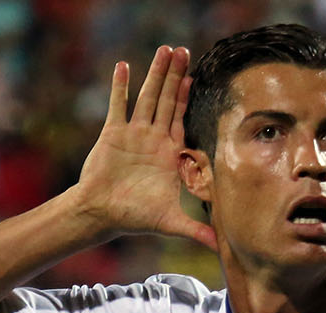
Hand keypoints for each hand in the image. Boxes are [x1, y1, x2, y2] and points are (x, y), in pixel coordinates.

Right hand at [72, 46, 216, 248]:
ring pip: (146, 97)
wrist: (102, 214)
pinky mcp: (112, 133)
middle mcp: (152, 139)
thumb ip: (197, 231)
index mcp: (169, 153)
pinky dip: (121, 86)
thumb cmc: (136, 217)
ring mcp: (133, 134)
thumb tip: (222, 248)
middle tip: (183, 51)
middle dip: (175, 76)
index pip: (181, 119)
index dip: (187, 98)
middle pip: (167, 101)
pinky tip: (124, 66)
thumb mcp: (172, 222)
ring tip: (163, 51)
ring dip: (154, 74)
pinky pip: (118, 105)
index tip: (196, 77)